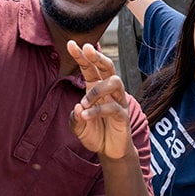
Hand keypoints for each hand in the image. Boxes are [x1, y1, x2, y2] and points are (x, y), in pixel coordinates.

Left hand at [66, 41, 133, 159]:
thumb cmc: (94, 134)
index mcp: (95, 88)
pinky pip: (113, 107)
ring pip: (114, 82)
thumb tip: (77, 107)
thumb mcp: (78, 127)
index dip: (81, 55)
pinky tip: (85, 115)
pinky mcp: (123, 115)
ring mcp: (118, 102)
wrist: (109, 152)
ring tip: (83, 102)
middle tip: (88, 49)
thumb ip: (74, 118)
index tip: (71, 44)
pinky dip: (98, 111)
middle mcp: (109, 91)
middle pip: (108, 67)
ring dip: (97, 90)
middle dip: (98, 56)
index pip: (89, 67)